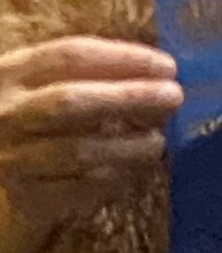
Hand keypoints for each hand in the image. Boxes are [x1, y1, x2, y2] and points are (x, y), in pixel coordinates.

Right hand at [0, 36, 181, 246]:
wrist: (4, 154)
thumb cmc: (39, 108)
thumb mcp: (48, 78)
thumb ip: (92, 70)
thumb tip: (159, 72)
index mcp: (14, 72)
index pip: (71, 55)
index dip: (124, 58)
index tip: (167, 66)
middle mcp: (7, 113)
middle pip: (71, 102)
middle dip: (129, 98)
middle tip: (173, 97)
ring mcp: (12, 158)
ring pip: (77, 152)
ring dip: (128, 146)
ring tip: (157, 141)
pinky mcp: (26, 197)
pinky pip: (78, 189)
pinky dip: (114, 179)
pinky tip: (134, 170)